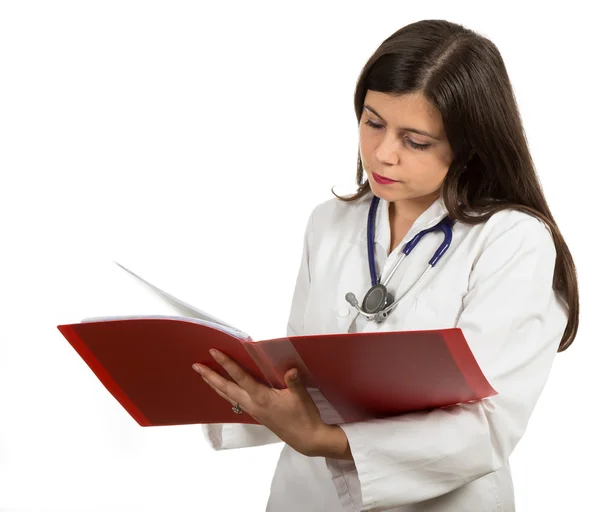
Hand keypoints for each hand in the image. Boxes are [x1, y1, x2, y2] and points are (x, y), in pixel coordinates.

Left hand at [193, 349, 332, 456]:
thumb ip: (294, 382)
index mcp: (261, 397)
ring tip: (204, 376)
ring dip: (215, 385)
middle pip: (226, 388)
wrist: (306, 439)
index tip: (214, 352)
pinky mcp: (255, 414)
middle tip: (196, 366)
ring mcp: (252, 410)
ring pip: (228, 396)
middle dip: (210, 376)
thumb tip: (291, 369)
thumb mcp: (302, 397)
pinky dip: (225, 393)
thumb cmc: (304, 416)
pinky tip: (224, 390)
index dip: (227, 364)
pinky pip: (234, 401)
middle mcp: (252, 404)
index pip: (240, 377)